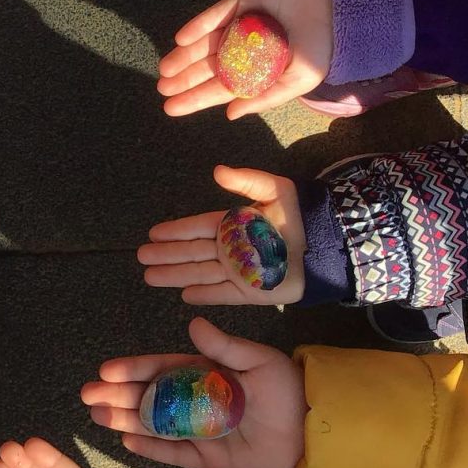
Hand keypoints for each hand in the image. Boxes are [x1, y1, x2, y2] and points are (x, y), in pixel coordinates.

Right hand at [82, 316, 305, 467]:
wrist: (312, 432)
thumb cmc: (285, 390)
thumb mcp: (257, 360)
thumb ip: (223, 346)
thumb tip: (192, 323)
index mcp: (202, 374)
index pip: (159, 369)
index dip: (132, 369)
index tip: (105, 370)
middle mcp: (193, 403)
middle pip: (147, 397)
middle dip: (116, 395)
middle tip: (87, 395)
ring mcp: (197, 432)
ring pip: (152, 425)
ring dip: (124, 419)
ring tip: (97, 415)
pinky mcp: (206, 460)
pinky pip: (172, 453)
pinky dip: (149, 448)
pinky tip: (125, 439)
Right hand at [137, 165, 304, 303]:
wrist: (326, 243)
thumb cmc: (299, 214)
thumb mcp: (274, 189)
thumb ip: (245, 181)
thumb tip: (217, 171)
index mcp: (232, 224)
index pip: (196, 227)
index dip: (174, 231)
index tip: (153, 233)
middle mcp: (230, 249)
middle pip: (190, 252)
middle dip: (166, 255)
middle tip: (141, 256)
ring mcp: (238, 271)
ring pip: (199, 273)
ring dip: (174, 275)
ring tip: (149, 276)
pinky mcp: (251, 291)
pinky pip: (222, 294)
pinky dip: (203, 295)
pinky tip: (184, 295)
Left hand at [157, 0, 332, 118]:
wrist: (342, 11)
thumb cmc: (323, 49)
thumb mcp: (298, 81)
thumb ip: (264, 98)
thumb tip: (230, 115)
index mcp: (256, 70)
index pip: (220, 86)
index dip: (196, 98)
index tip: (170, 108)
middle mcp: (245, 47)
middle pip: (208, 65)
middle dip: (185, 77)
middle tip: (162, 88)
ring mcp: (243, 23)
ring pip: (206, 41)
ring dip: (185, 55)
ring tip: (165, 69)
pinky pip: (218, 13)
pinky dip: (199, 25)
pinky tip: (182, 40)